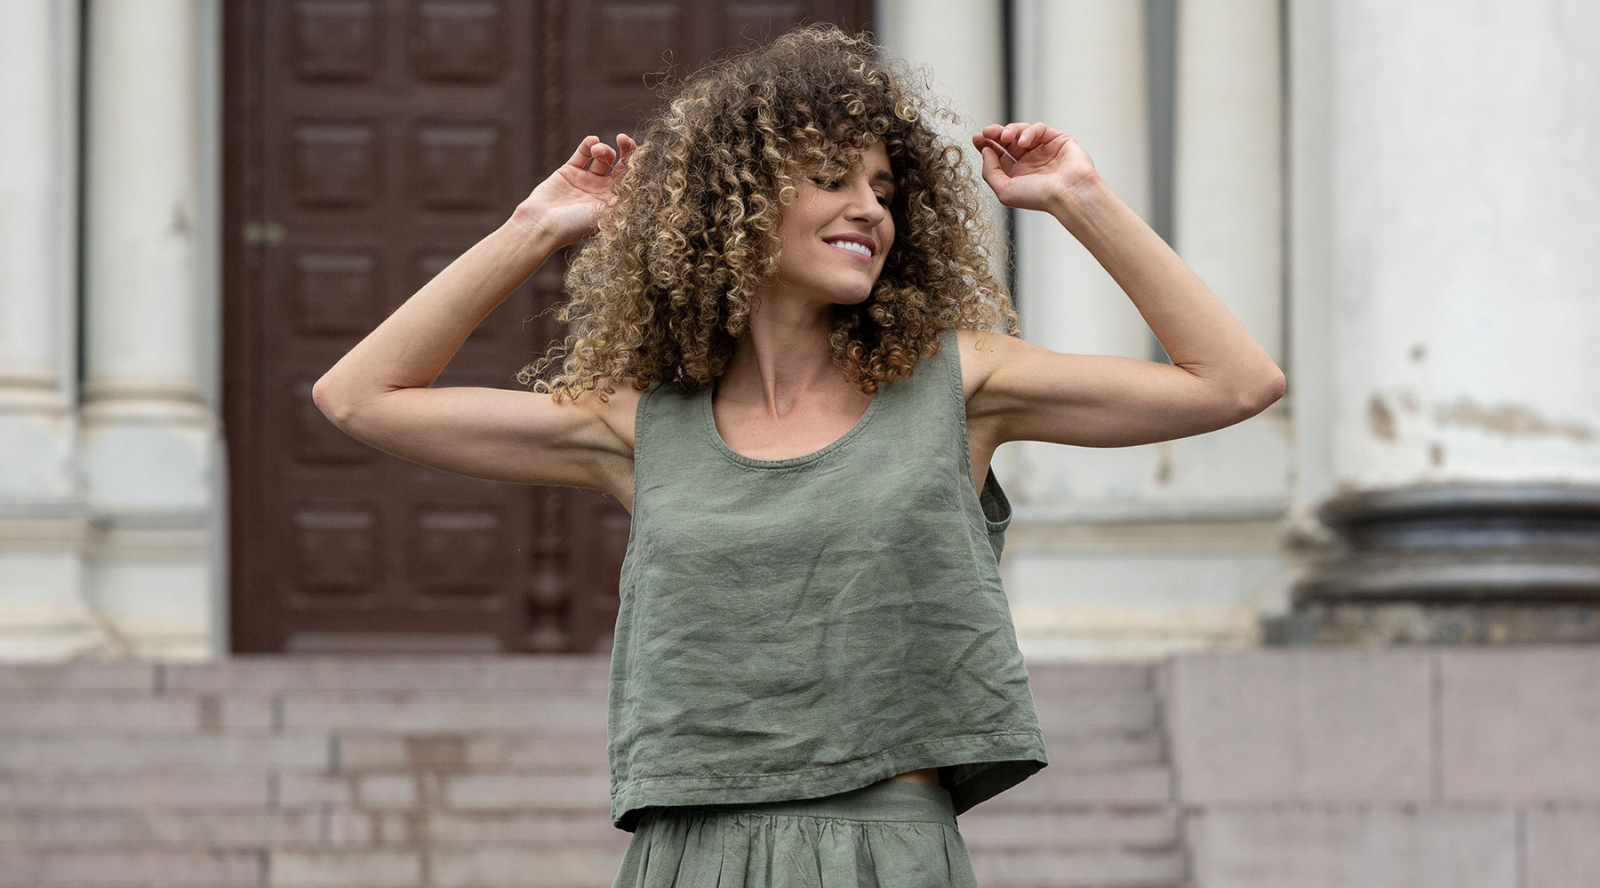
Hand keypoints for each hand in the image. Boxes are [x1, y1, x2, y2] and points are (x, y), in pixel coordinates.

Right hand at [514, 134, 636, 246]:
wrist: (542, 225)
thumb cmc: (576, 226)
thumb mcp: (607, 214)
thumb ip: (625, 198)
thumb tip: (646, 183)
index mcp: (615, 202)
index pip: (632, 178)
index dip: (638, 163)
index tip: (638, 153)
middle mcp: (602, 191)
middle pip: (620, 164)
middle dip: (625, 150)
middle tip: (623, 139)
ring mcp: (586, 180)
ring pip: (602, 157)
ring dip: (603, 149)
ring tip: (597, 150)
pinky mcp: (569, 171)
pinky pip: (582, 153)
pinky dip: (588, 144)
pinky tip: (592, 141)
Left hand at [972, 122, 1098, 213]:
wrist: (1068, 194)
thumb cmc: (1040, 197)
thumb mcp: (1005, 191)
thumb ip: (990, 172)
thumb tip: (985, 151)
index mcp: (1017, 175)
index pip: (998, 155)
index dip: (986, 145)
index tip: (977, 138)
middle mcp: (1030, 162)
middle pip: (1007, 141)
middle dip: (994, 134)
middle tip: (986, 131)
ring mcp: (1043, 150)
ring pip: (1021, 132)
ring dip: (1010, 131)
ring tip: (1004, 136)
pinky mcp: (1057, 139)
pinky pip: (1039, 129)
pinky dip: (1029, 132)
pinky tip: (1023, 142)